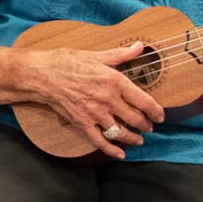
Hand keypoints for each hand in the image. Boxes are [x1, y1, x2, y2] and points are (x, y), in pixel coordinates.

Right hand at [29, 42, 165, 159]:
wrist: (42, 74)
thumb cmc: (67, 62)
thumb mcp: (96, 55)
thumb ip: (121, 54)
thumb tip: (140, 47)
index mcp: (115, 81)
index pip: (144, 102)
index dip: (156, 112)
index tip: (160, 115)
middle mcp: (108, 100)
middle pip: (135, 119)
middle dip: (146, 126)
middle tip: (149, 127)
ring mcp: (95, 113)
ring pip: (121, 132)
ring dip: (133, 138)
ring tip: (138, 140)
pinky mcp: (83, 123)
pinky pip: (100, 141)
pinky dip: (111, 150)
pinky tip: (120, 154)